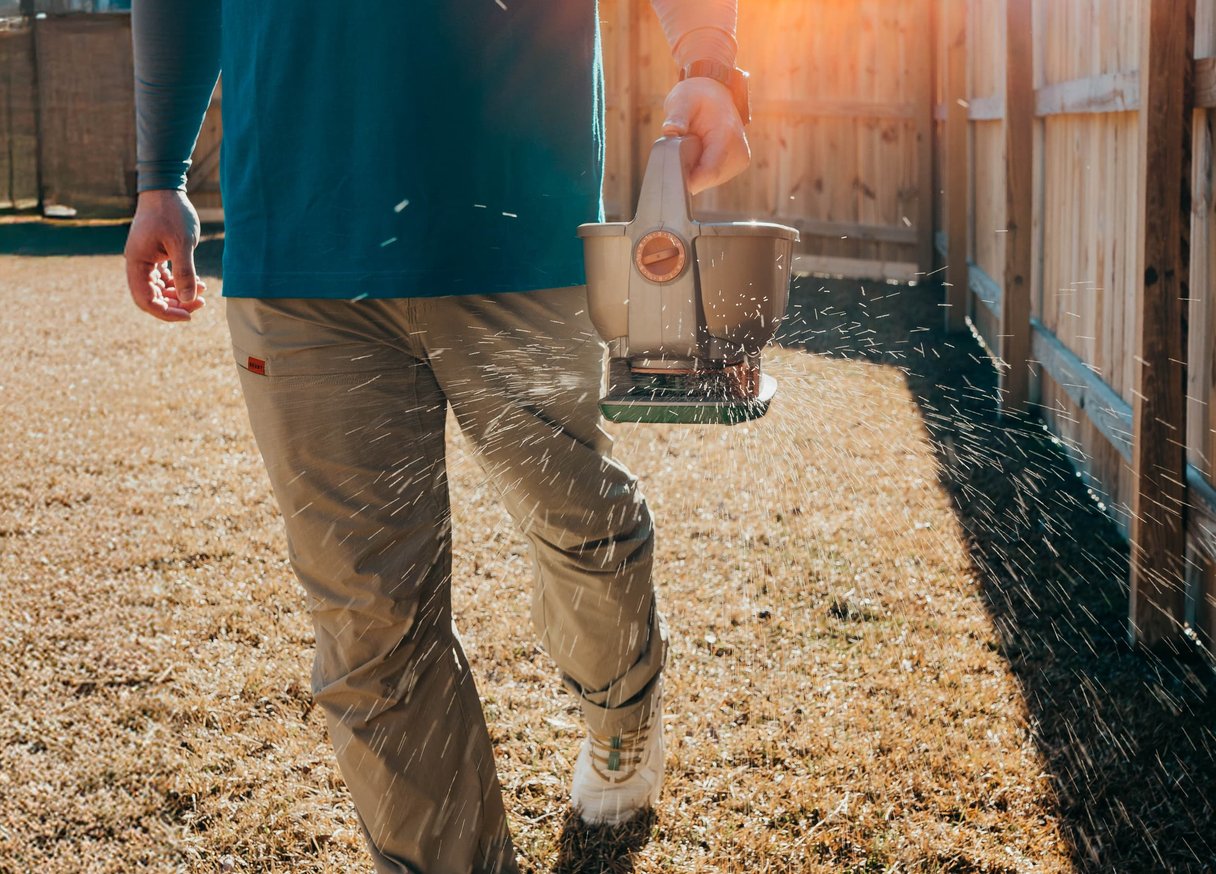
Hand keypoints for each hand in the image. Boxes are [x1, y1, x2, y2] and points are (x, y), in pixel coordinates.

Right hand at [124, 189, 207, 321]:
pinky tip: (199, 283)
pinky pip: (166, 277)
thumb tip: (189, 300)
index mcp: (137, 263)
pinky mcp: (156, 255)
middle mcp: (138, 264)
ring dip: (180, 294)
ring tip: (203, 292)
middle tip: (200, 304)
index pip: (146, 299)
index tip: (188, 316)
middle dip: (176, 304)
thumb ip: (185, 272)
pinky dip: (180, 282)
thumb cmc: (172, 213)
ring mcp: (146, 260)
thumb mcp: (182, 243)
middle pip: (153, 297)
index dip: (165, 312)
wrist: (166, 189)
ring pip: (161, 288)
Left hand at [660, 77, 749, 195]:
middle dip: (688, 172)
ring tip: (690, 148)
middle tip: (678, 151)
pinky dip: (700, 170)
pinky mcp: (735, 166)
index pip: (708, 173)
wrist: (716, 93)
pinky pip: (711, 177)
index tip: (668, 173)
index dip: (686, 178)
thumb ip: (677, 117)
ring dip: (694, 171)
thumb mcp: (683, 100)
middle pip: (706, 180)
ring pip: (708, 181)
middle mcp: (738, 153)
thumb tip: (670, 131)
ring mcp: (739, 161)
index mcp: (728, 137)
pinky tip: (697, 153)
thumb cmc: (698, 96)